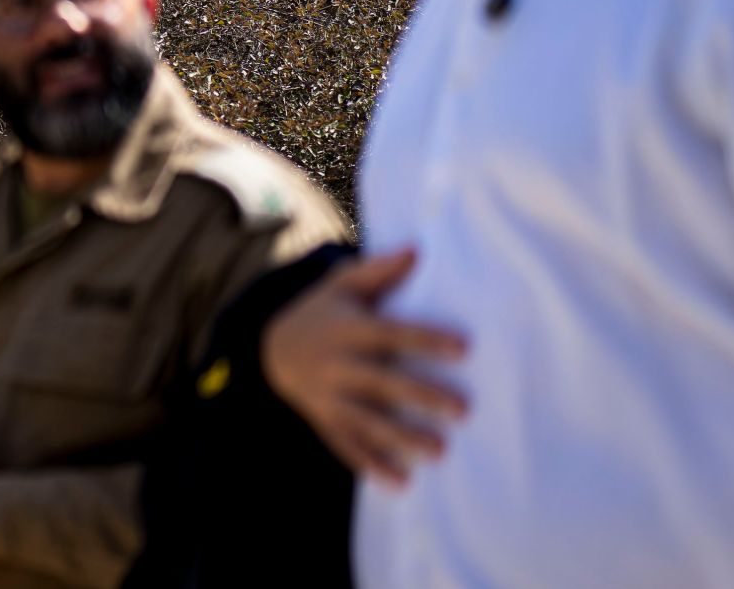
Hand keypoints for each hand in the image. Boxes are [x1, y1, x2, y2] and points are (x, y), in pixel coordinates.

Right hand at [262, 248, 467, 486]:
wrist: (270, 345)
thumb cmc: (322, 311)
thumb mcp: (342, 284)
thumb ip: (379, 271)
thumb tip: (417, 251)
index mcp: (347, 328)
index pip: (391, 333)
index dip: (426, 339)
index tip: (464, 348)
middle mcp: (336, 364)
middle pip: (382, 381)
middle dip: (421, 396)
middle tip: (463, 409)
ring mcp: (327, 396)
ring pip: (366, 419)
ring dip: (401, 437)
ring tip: (439, 451)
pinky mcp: (324, 419)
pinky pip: (346, 445)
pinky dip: (371, 464)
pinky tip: (400, 482)